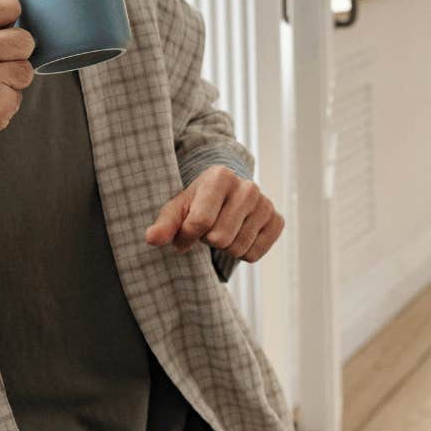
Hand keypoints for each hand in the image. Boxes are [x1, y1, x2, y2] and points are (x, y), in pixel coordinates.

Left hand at [145, 166, 284, 262]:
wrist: (226, 196)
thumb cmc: (196, 203)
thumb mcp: (176, 209)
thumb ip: (164, 224)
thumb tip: (152, 239)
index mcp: (221, 177)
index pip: (200, 222)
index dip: (187, 235)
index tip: (185, 230)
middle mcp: (247, 187)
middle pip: (220, 238)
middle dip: (208, 240)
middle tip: (208, 229)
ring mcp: (265, 204)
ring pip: (237, 248)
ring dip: (224, 247)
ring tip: (223, 230)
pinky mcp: (277, 221)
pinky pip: (254, 254)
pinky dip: (242, 253)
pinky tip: (238, 236)